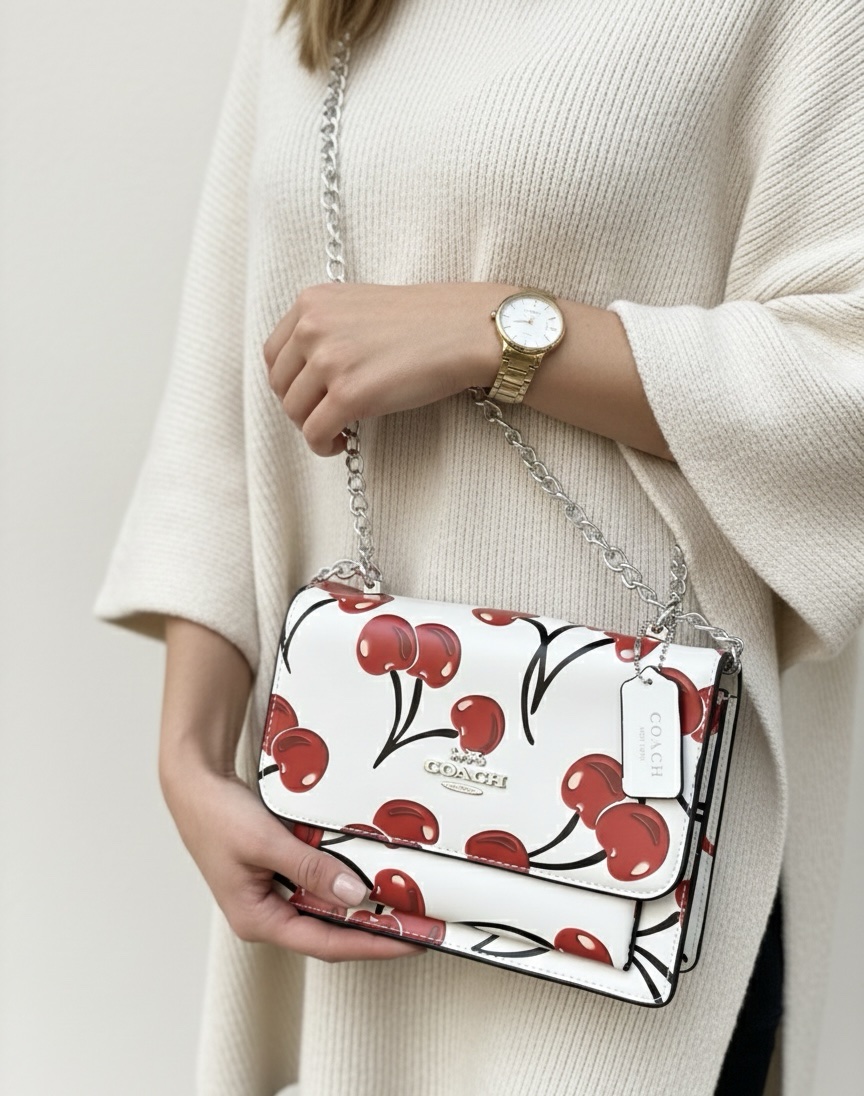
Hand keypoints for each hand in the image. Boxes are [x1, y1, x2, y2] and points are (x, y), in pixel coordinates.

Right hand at [161, 760, 424, 960]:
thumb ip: (310, 868)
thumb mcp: (266, 842)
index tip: (409, 943)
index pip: (326, 944)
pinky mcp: (277, 873)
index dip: (372, 945)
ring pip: (326, 910)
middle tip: (417, 926)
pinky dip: (344, 882)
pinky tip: (368, 874)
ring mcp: (271, 894)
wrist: (193, 781)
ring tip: (402, 904)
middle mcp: (266, 914)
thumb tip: (354, 895)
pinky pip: (318, 885)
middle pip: (329, 933)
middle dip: (373, 932)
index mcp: (257, 919)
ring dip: (361, 908)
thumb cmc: (216, 814)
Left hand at [263, 281, 512, 455]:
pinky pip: (315, 432)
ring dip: (312, 428)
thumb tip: (305, 373)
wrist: (466, 329)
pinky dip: (323, 445)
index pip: (274, 353)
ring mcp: (329, 360)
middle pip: (280, 384)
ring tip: (337, 431)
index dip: (289, 381)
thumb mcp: (360, 308)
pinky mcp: (350, 394)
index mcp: (312, 301)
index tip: (309, 395)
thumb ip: (327, 329)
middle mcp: (313, 327)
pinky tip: (342, 443)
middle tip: (325, 417)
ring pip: (294, 412)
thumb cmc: (424, 322)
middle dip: (299, 407)